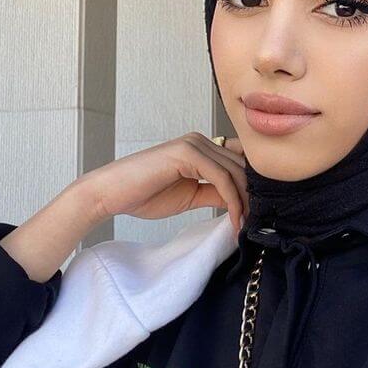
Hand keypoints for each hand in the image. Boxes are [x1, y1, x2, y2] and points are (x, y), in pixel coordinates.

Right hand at [77, 133, 249, 232]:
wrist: (111, 194)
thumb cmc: (144, 194)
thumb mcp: (191, 196)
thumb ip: (215, 194)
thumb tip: (242, 202)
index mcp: (201, 148)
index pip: (239, 163)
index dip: (251, 187)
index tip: (255, 214)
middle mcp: (200, 141)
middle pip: (242, 166)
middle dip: (252, 196)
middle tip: (256, 223)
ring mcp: (194, 143)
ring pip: (235, 172)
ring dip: (244, 202)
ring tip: (243, 226)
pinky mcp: (187, 152)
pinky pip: (221, 177)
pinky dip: (232, 200)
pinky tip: (233, 219)